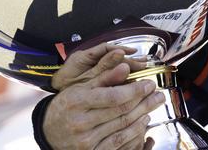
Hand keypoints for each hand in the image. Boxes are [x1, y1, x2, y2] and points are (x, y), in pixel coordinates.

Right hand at [43, 44, 164, 149]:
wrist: (48, 131)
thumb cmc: (68, 104)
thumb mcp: (82, 86)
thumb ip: (105, 76)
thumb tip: (126, 65)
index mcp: (77, 102)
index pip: (113, 96)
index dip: (135, 90)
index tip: (149, 84)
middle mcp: (80, 123)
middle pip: (121, 112)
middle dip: (144, 102)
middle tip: (158, 94)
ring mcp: (85, 141)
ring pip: (122, 128)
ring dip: (142, 116)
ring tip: (153, 105)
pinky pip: (118, 144)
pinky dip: (134, 133)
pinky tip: (143, 122)